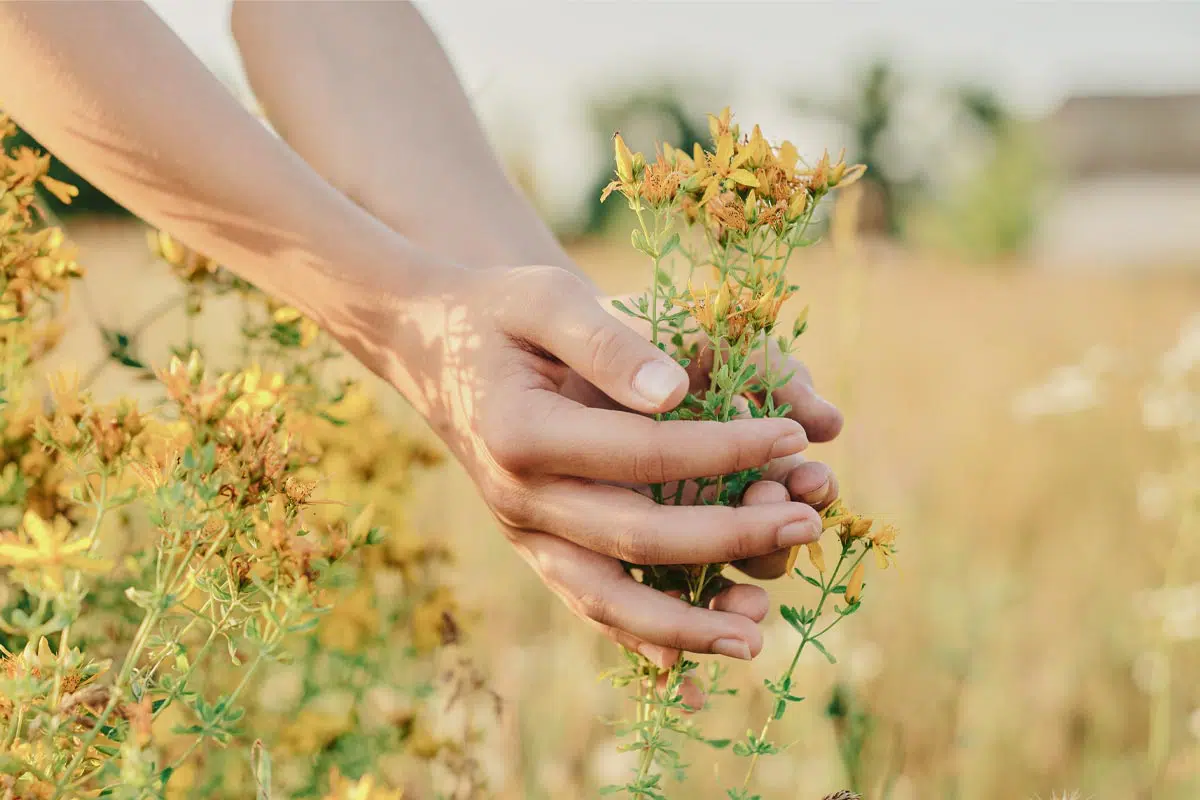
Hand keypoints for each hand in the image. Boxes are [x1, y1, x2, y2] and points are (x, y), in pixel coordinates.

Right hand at [380, 265, 825, 662]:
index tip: (793, 435)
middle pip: (636, 537)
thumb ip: (607, 342)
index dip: (725, 448)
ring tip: (756, 633)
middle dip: (729, 536)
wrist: (433, 347)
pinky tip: (686, 663)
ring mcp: (523, 533)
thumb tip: (677, 391)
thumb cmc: (500, 313)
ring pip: (606, 598)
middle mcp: (519, 498)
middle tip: (806, 525)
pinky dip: (636, 638)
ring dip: (684, 623)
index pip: (644, 453)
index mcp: (522, 433)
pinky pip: (586, 603)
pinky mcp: (533, 547)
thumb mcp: (547, 298)